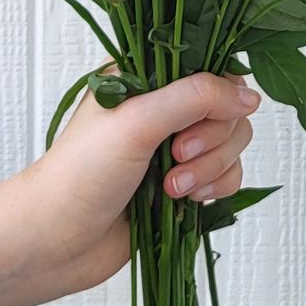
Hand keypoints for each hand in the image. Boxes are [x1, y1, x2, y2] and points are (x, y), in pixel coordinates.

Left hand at [7, 72, 258, 300]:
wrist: (55, 241)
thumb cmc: (80, 174)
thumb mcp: (138, 120)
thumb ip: (197, 98)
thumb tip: (250, 97)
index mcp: (144, 74)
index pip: (208, 65)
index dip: (216, 92)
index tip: (195, 120)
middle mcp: (162, 105)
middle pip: (227, 106)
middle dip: (212, 138)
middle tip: (177, 155)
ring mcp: (173, 145)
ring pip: (230, 143)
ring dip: (211, 168)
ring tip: (172, 187)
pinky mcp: (183, 182)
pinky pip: (227, 175)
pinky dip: (214, 188)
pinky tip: (184, 201)